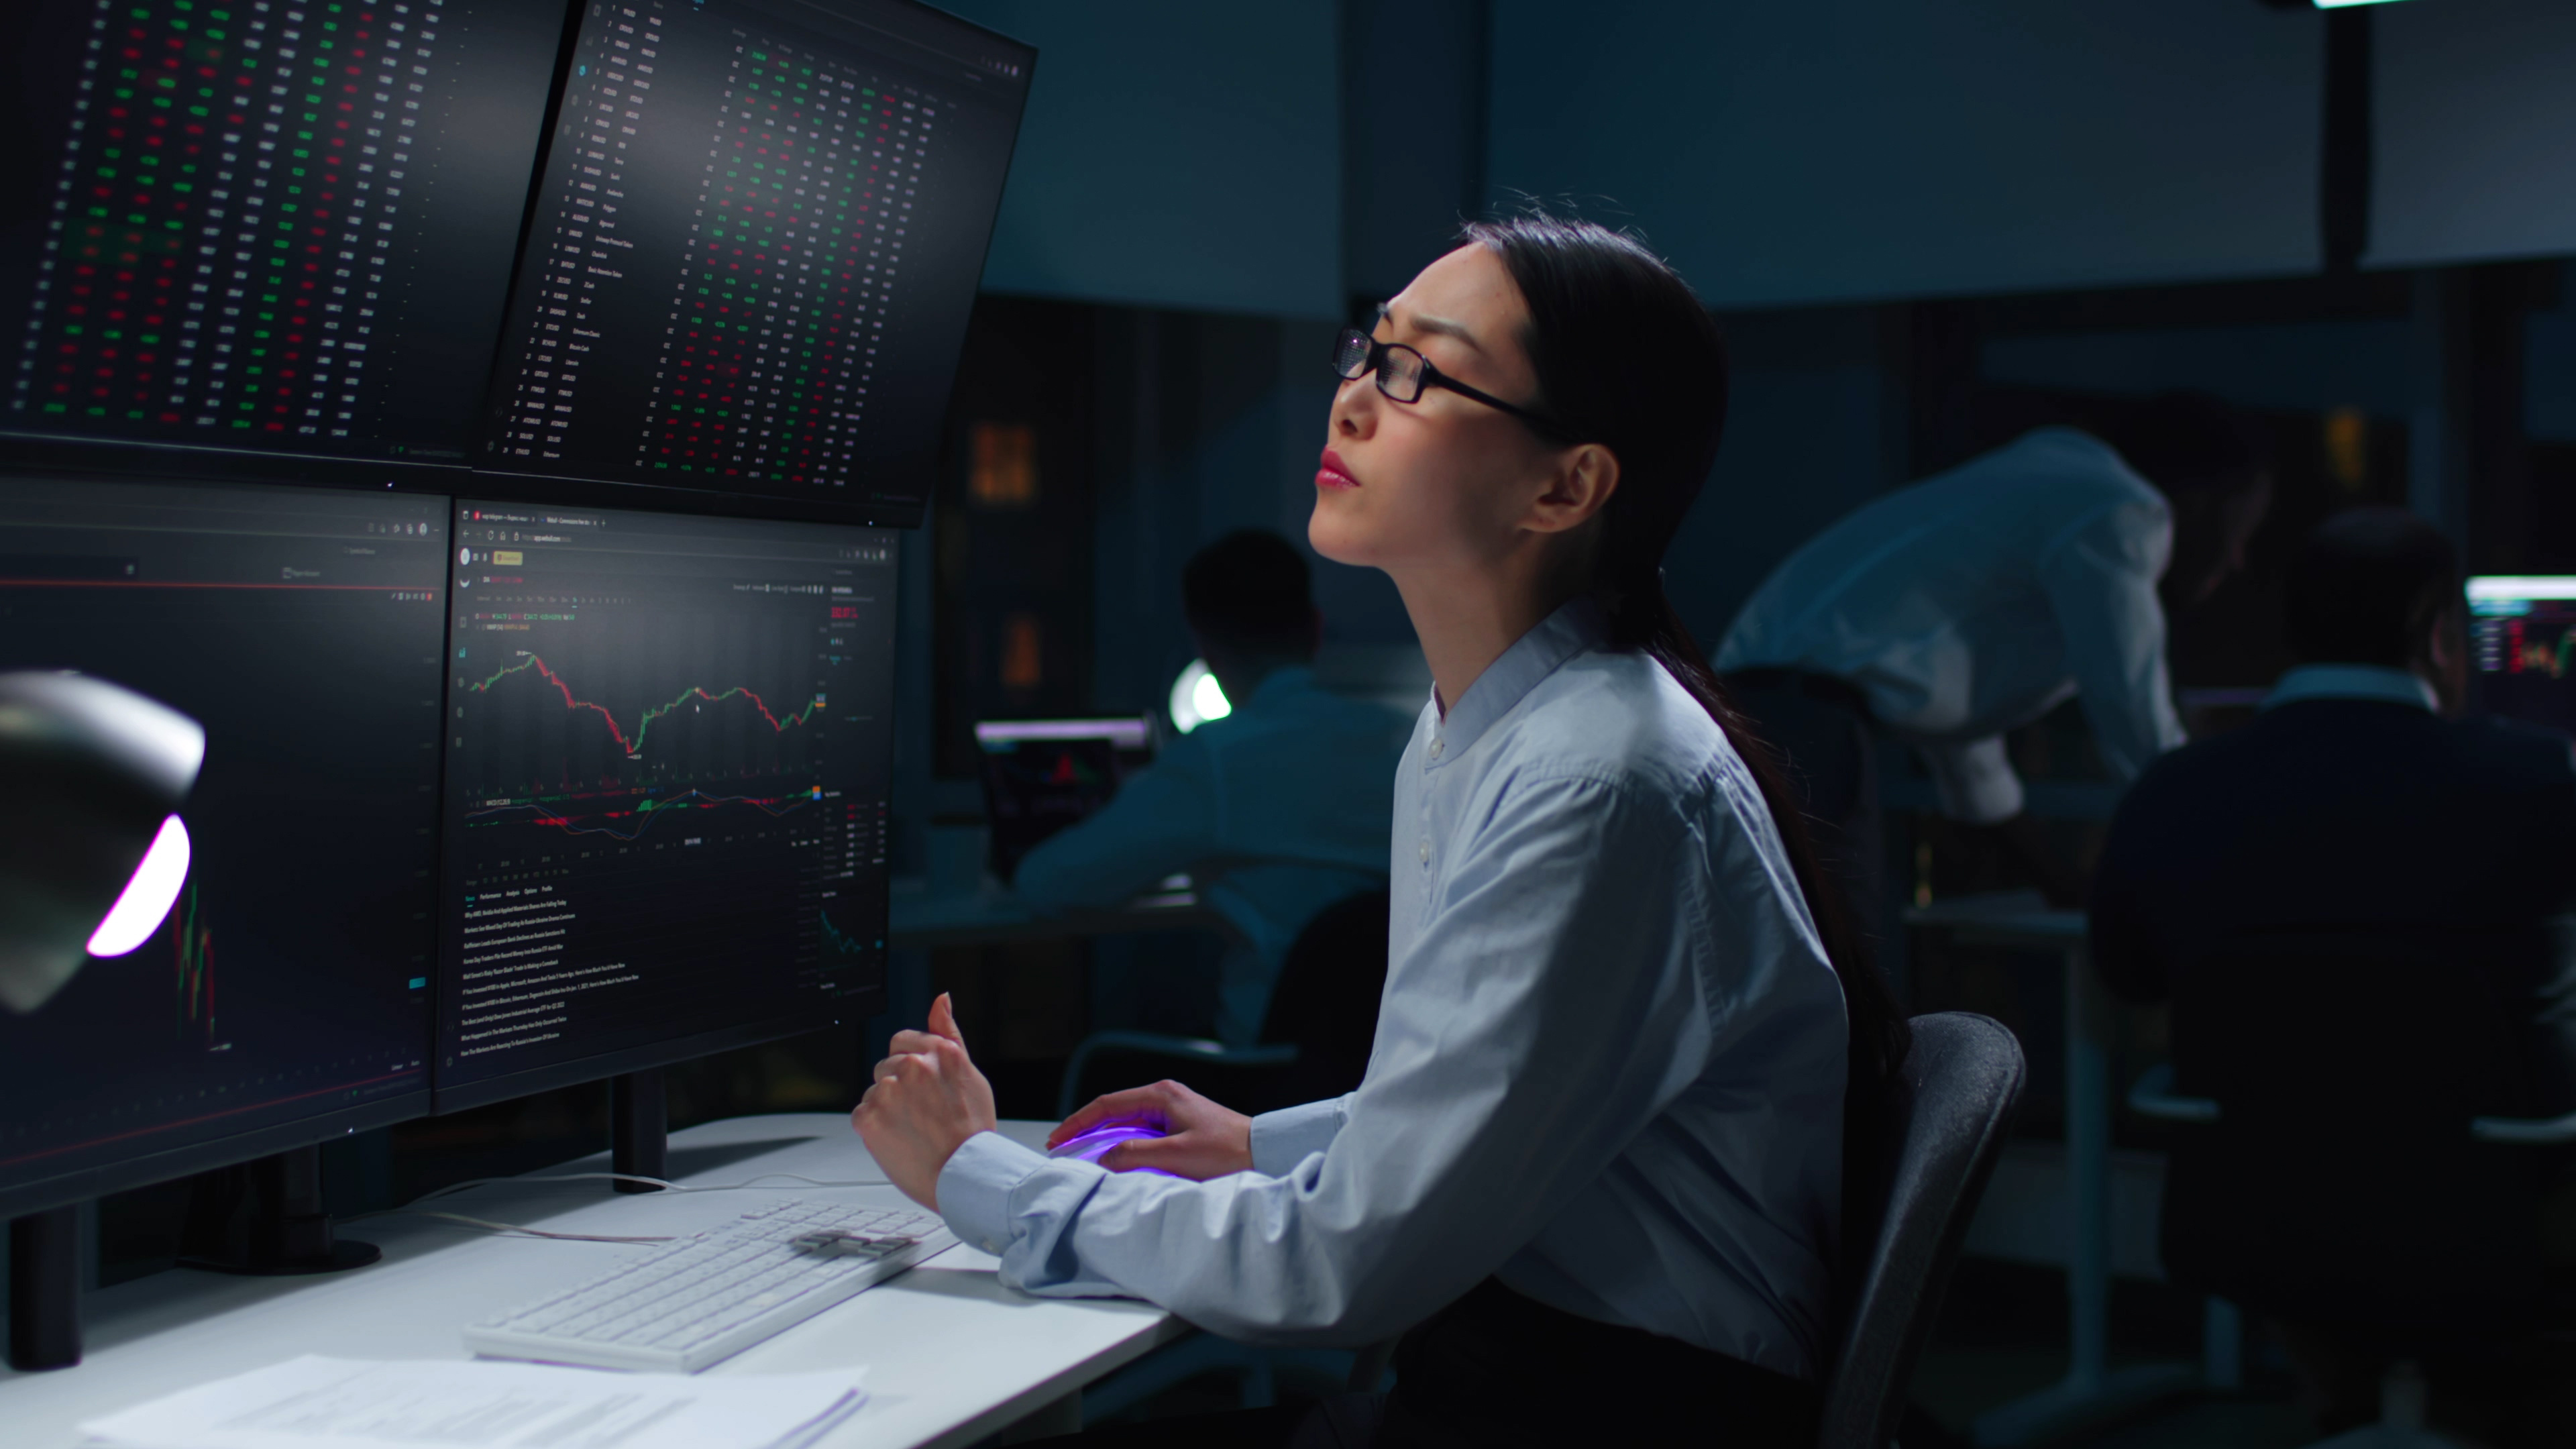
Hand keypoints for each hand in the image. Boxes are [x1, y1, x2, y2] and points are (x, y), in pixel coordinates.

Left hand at [851, 993, 995, 1210]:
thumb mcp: (970, 1073)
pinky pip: (862, 1114)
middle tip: (922, 1114)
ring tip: (913, 1130)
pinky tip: (899, 1139)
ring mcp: (888, 1091)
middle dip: (898, 1087)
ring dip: (886, 1107)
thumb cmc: (972, 1131)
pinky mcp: (869, 1117)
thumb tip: (941, 998)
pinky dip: (875, 1128)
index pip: (902, 1041)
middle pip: (885, 1067)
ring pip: (874, 1091)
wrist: (964, 1176)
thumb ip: (949, 1033)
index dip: (910, 1065)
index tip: (920, 1087)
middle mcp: (912, 1066)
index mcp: (939, 1051)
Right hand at [1047, 1079, 1253, 1179]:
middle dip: (1085, 1128)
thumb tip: (1104, 1159)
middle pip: (1113, 1111)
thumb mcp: (1177, 1156)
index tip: (1057, 1140)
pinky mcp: (1179, 1125)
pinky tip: (1113, 1157)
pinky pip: (1141, 1131)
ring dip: (1103, 1137)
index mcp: (1161, 1095)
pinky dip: (1122, 1143)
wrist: (1262, 1152)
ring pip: (1126, 1122)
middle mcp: (1164, 1097)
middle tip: (1061, 1147)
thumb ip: (1136, 1155)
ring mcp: (1172, 1110)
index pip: (1107, 1105)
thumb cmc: (1226, 1152)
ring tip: (1080, 1153)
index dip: (1078, 1122)